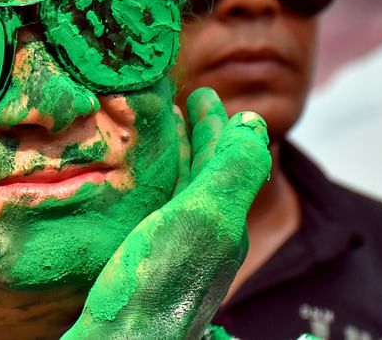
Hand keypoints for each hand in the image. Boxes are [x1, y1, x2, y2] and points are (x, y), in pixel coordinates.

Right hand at [64, 87, 270, 338]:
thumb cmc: (157, 288)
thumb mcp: (204, 220)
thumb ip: (231, 174)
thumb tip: (254, 124)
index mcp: (221, 223)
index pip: (226, 160)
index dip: (216, 123)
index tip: (202, 92)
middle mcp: (202, 239)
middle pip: (205, 176)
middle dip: (197, 138)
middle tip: (182, 105)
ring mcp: (172, 256)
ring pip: (180, 195)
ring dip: (172, 161)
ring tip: (155, 136)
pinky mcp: (141, 271)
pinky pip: (152, 216)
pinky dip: (148, 191)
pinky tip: (127, 190)